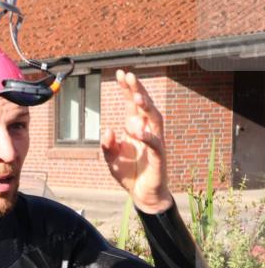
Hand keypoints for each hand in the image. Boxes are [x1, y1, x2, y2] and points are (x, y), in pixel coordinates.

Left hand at [100, 70, 172, 213]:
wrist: (142, 194)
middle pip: (145, 106)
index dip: (128, 89)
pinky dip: (147, 136)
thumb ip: (107, 145)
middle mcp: (147, 131)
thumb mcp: (111, 159)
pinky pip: (155, 143)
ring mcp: (155, 142)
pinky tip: (136, 129)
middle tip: (129, 76)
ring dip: (146, 107)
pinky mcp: (159, 156)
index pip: (132, 105)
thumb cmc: (129, 174)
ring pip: (155, 119)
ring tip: (136, 97)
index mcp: (135, 129)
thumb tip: (108, 129)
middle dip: (138, 90)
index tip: (120, 73)